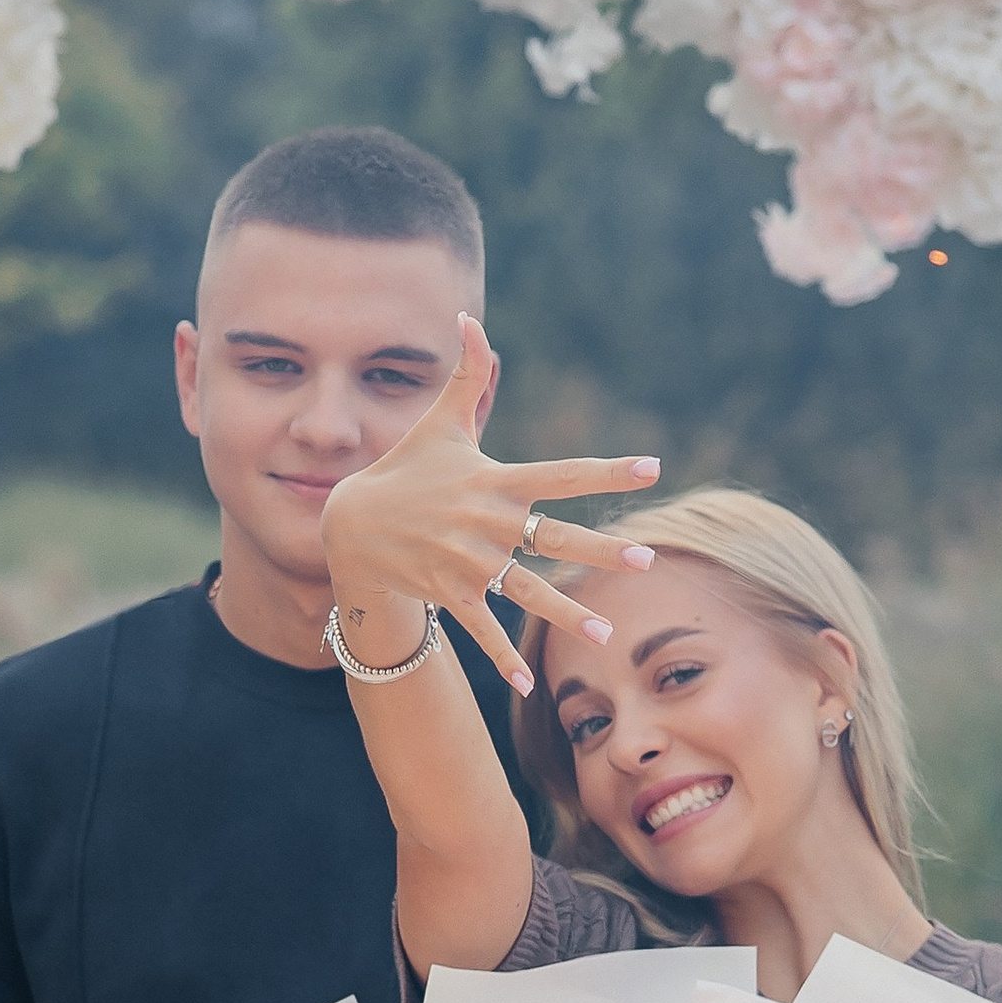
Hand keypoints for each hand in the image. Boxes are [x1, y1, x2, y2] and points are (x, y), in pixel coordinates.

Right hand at [321, 315, 662, 693]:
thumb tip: (471, 318)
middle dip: (601, 548)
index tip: (651, 466)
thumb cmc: (405, 470)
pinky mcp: (449, 594)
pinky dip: (502, 656)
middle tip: (647, 559)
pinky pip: (482, 628)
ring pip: (525, 591)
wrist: (350, 525)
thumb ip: (465, 375)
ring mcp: (467, 563)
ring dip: (564, 615)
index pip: (561, 474)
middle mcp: (486, 524)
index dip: (606, 470)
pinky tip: (527, 684)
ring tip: (605, 634)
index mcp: (493, 482)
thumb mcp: (437, 424)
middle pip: (554, 537)